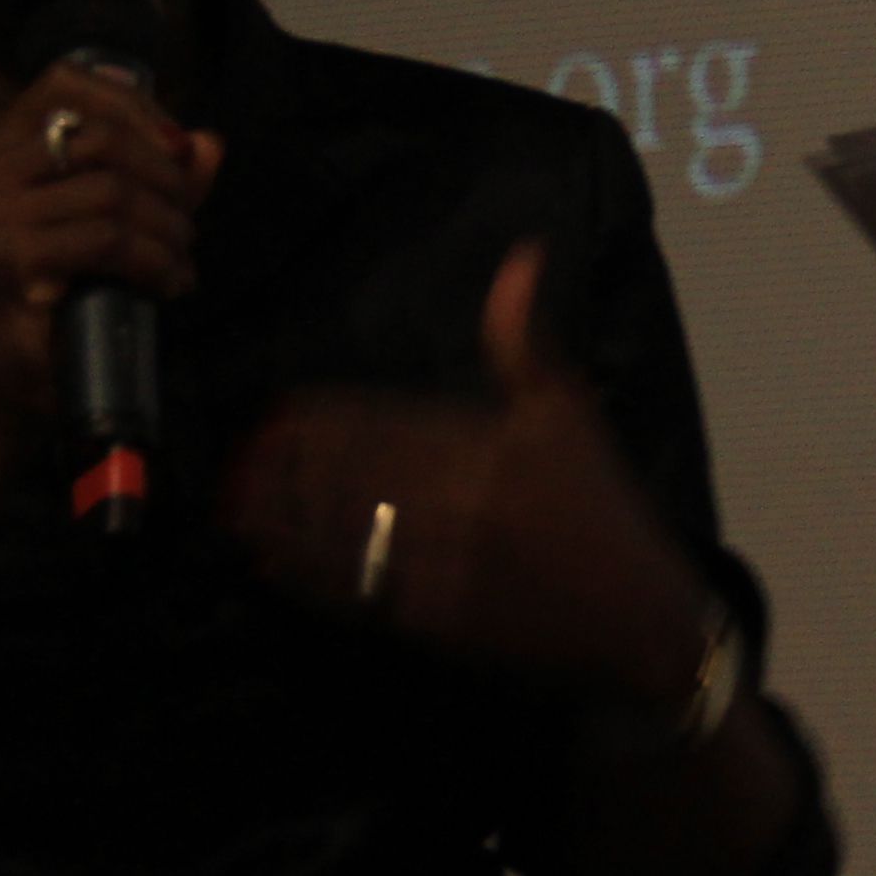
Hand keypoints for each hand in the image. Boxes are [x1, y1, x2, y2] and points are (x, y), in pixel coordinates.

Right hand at [0, 64, 220, 440]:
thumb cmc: (42, 320)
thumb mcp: (97, 237)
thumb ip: (149, 186)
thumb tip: (208, 144)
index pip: (60, 83)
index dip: (131, 103)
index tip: (176, 145)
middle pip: (100, 138)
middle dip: (165, 177)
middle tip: (187, 226)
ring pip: (113, 190)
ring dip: (168, 228)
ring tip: (180, 262)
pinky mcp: (9, 257)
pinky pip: (110, 238)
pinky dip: (155, 260)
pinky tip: (168, 284)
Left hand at [225, 244, 710, 707]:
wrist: (640, 617)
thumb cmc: (603, 507)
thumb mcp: (570, 413)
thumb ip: (527, 340)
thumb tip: (523, 253)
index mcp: (481, 447)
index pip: (382, 423)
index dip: (322, 422)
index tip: (277, 415)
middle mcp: (452, 504)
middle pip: (347, 479)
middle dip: (287, 471)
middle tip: (237, 461)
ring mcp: (440, 566)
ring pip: (341, 535)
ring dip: (283, 522)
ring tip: (234, 508)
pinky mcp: (435, 621)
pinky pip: (359, 592)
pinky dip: (310, 578)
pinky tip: (275, 565)